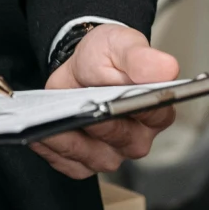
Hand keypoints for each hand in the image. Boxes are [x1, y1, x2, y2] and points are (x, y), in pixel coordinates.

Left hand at [28, 23, 178, 179]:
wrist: (82, 64)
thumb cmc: (108, 57)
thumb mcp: (123, 45)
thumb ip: (142, 58)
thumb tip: (168, 68)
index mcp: (156, 110)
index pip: (154, 114)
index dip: (135, 108)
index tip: (115, 101)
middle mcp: (137, 138)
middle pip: (121, 138)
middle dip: (99, 123)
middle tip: (80, 110)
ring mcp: (112, 153)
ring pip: (93, 157)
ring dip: (70, 141)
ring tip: (51, 123)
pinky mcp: (86, 162)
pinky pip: (70, 164)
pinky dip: (53, 150)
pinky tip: (40, 134)